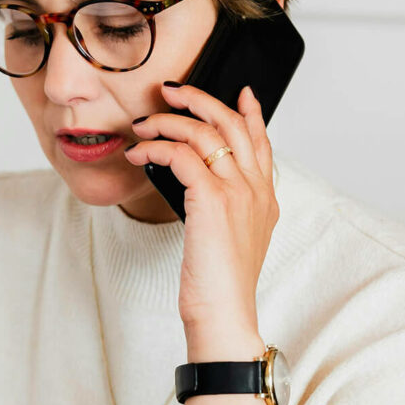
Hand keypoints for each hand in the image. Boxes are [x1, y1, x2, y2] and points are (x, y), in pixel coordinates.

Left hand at [124, 82, 278, 337]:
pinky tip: (140, 153)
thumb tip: (194, 180)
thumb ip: (225, 206)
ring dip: (168, 121)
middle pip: (232, 123)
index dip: (251, 112)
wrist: (224, 313)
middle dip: (200, 99)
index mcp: (264, 198)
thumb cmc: (220, 283)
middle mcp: (256, 189)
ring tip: (144, 124)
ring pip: (204, 132)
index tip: (243, 92)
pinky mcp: (213, 199)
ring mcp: (238, 192)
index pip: (261, 141)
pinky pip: (181, 154)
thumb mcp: (231, 238)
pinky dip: (156, 147)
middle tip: (173, 91)